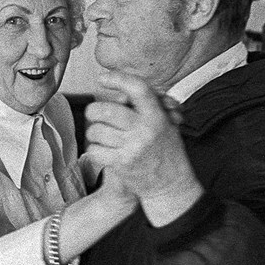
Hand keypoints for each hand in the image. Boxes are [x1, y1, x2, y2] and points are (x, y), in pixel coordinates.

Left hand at [84, 72, 203, 225]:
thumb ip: (149, 104)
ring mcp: (131, 149)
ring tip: (104, 136)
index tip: (103, 78)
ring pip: (95, 130)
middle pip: (105, 110)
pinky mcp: (120, 165)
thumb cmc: (168, 152)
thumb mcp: (167, 123)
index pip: (137, 89)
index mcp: (157, 117)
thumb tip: (124, 88)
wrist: (170, 186)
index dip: (118, 78)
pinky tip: (104, 150)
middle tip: (96, 114)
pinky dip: (94, 150)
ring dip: (94, 133)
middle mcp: (144, 131)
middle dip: (94, 111)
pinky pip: (93, 150)